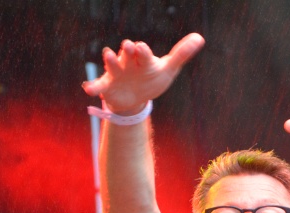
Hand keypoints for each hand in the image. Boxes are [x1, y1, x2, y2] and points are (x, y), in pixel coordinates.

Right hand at [82, 33, 204, 114]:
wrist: (137, 96)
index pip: (143, 52)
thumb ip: (181, 54)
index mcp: (143, 58)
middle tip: (129, 46)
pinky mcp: (108, 86)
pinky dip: (93, 86)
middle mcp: (128, 62)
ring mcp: (117, 73)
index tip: (142, 48)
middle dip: (128, 50)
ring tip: (109, 56)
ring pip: (112, 65)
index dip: (143, 51)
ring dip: (110, 60)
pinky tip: (88, 89)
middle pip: (127, 53)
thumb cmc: (152, 78)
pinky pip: (99, 85)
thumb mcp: (168, 68)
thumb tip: (200, 38)